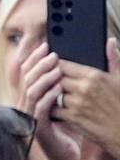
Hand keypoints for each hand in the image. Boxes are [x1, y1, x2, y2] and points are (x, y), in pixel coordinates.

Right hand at [18, 43, 80, 159]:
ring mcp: (28, 116)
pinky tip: (59, 88)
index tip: (46, 46)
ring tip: (57, 68)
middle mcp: (24, 104)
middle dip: (39, 64)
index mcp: (28, 97)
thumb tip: (69, 63)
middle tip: (53, 54)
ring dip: (44, 77)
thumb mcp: (63, 103)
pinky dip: (48, 95)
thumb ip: (62, 85)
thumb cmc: (67, 129)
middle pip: (26, 78)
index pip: (27, 72)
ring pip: (31, 90)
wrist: (65, 156)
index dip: (34, 58)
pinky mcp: (36, 126)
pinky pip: (40, 107)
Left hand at [53, 37, 119, 158]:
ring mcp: (77, 103)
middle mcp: (84, 88)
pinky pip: (53, 109)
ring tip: (46, 91)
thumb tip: (109, 40)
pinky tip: (49, 106)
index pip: (63, 63)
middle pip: (54, 76)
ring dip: (48, 92)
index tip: (51, 65)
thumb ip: (113, 59)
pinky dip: (50, 108)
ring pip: (52, 92)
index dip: (54, 64)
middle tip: (46, 79)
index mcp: (94, 75)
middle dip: (50, 78)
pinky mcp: (73, 118)